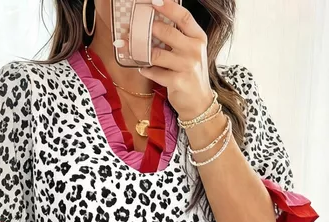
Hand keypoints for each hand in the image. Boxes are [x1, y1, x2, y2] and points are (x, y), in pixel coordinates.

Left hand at [139, 0, 212, 119]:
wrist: (199, 103)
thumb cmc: (191, 75)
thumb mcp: (191, 53)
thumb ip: (179, 38)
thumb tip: (154, 24)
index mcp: (198, 38)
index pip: (183, 17)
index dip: (168, 6)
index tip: (152, 1)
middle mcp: (194, 50)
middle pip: (166, 32)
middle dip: (146, 29)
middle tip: (131, 27)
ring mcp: (187, 66)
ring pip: (157, 53)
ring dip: (140, 50)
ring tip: (130, 48)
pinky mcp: (178, 81)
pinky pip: (155, 72)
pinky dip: (146, 70)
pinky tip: (143, 68)